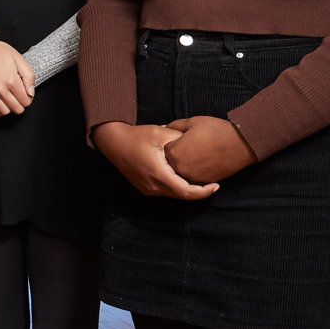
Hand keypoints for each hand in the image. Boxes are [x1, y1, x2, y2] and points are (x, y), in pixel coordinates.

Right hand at [0, 23, 34, 116]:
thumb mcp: (19, 59)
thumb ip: (29, 76)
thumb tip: (31, 93)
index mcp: (11, 80)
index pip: (26, 101)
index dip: (28, 98)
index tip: (26, 92)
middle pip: (16, 109)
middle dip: (21, 104)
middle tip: (19, 96)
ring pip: (4, 112)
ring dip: (10, 108)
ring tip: (10, 100)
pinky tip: (0, 105)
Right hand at [92, 122, 218, 200]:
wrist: (113, 142)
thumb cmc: (136, 136)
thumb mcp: (162, 132)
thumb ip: (182, 139)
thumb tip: (200, 144)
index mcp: (158, 174)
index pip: (186, 191)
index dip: (204, 191)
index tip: (216, 185)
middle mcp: (152, 186)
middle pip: (182, 196)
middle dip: (199, 191)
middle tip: (213, 183)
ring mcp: (147, 189)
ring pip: (174, 195)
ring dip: (188, 190)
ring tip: (202, 180)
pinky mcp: (145, 188)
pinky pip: (166, 191)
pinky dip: (178, 187)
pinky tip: (185, 178)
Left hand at [163, 116, 256, 184]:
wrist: (241, 143)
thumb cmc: (216, 130)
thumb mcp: (192, 122)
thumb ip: (174, 126)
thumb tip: (164, 129)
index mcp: (174, 152)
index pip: (164, 149)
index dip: (172, 142)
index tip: (182, 138)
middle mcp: (180, 168)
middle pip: (170, 162)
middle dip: (177, 154)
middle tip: (192, 146)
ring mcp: (192, 177)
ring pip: (181, 171)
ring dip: (185, 163)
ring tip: (198, 152)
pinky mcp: (203, 182)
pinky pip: (193, 178)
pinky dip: (195, 171)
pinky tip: (203, 161)